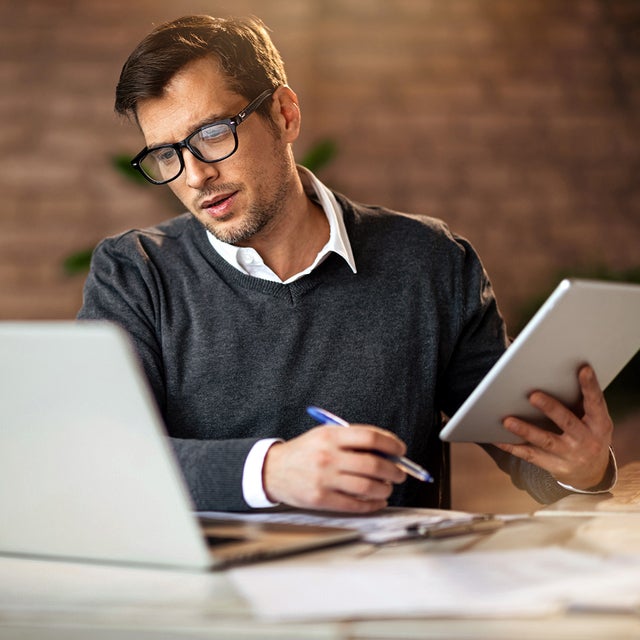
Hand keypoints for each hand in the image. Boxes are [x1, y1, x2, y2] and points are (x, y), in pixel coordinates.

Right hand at [262, 424, 406, 511]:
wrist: (273, 470)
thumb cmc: (304, 452)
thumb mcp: (325, 435)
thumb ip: (353, 440)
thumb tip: (387, 451)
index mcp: (331, 436)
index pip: (370, 437)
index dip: (391, 444)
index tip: (400, 450)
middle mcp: (328, 456)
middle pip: (373, 464)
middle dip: (394, 470)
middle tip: (400, 473)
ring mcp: (324, 479)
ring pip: (367, 487)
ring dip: (385, 489)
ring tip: (387, 487)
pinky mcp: (321, 499)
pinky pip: (355, 504)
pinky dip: (372, 505)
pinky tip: (377, 501)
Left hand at [495, 365, 612, 489]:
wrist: (592, 473)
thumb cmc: (588, 435)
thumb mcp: (594, 421)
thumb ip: (580, 403)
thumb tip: (555, 376)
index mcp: (599, 424)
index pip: (596, 402)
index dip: (590, 386)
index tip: (583, 369)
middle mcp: (587, 440)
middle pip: (567, 421)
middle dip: (550, 408)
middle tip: (533, 395)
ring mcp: (570, 455)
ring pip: (546, 441)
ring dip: (525, 430)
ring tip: (507, 421)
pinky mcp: (555, 466)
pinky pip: (530, 455)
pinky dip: (512, 447)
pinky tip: (497, 438)